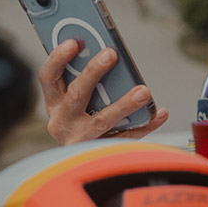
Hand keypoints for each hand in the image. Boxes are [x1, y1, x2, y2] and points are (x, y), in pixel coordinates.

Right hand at [37, 38, 169, 143]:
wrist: (79, 164)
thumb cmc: (81, 119)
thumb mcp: (71, 99)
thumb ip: (83, 78)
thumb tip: (109, 52)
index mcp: (54, 102)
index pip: (48, 77)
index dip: (57, 58)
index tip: (73, 42)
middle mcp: (62, 121)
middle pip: (76, 94)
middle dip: (93, 73)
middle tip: (111, 54)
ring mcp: (81, 138)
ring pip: (103, 120)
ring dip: (125, 103)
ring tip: (143, 91)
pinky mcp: (101, 151)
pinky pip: (125, 137)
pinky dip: (144, 124)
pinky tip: (159, 113)